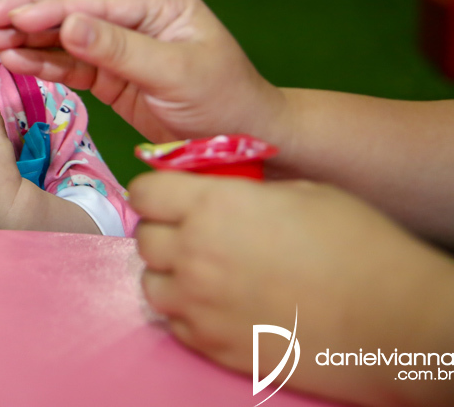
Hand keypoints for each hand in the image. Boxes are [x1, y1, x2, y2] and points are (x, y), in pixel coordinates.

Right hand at [0, 0, 284, 144]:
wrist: (249, 142)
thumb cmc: (225, 102)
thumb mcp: (175, 73)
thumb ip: (119, 48)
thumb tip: (68, 23)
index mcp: (158, 3)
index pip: (93, 0)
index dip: (49, 8)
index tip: (12, 18)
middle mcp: (136, 16)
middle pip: (71, 4)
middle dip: (27, 12)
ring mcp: (121, 45)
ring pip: (63, 34)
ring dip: (26, 38)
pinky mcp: (111, 75)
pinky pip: (70, 65)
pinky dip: (41, 64)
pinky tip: (13, 62)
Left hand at [132, 172, 453, 406]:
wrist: (392, 317)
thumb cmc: (356, 244)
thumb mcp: (298, 193)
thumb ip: (242, 194)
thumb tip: (220, 196)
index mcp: (213, 206)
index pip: (145, 193)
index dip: (155, 193)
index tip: (166, 198)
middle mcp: (195, 253)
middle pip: (145, 239)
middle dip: (164, 233)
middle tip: (192, 236)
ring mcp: (200, 304)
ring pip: (152, 285)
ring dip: (171, 275)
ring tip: (204, 274)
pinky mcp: (213, 345)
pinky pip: (176, 324)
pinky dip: (189, 313)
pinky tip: (219, 306)